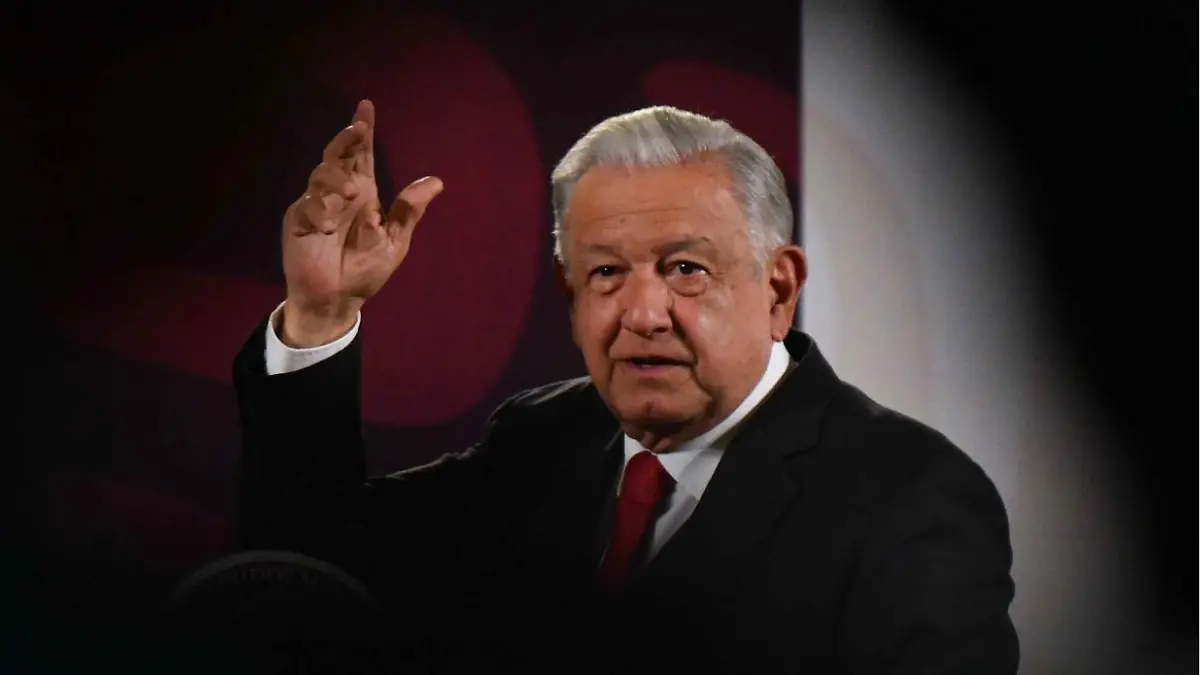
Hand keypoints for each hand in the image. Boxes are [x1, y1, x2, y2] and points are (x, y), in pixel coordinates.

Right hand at [279, 99, 443, 346]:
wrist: (339, 300)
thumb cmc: (365, 269)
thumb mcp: (394, 241)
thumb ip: (409, 211)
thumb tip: (436, 181)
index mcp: (364, 194)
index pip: (362, 156)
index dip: (363, 132)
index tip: (366, 107)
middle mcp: (339, 194)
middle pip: (338, 155)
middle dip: (346, 138)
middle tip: (357, 129)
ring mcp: (316, 206)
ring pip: (320, 174)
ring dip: (336, 178)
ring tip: (353, 193)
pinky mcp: (298, 223)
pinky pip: (305, 206)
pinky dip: (317, 211)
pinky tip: (326, 227)